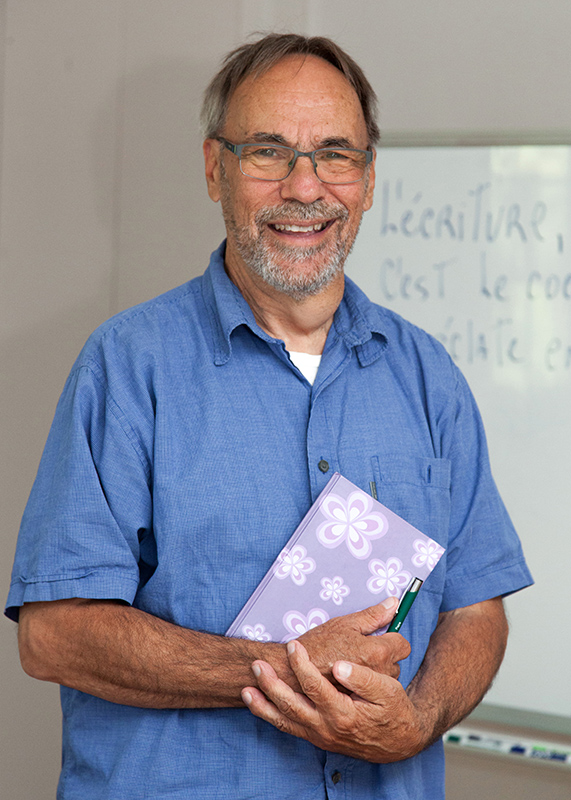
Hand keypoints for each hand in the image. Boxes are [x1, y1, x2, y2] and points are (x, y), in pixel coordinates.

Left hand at [242, 640, 426, 762]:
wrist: (398, 742)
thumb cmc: (394, 711)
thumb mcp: (387, 691)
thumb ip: (363, 678)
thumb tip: (341, 666)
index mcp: (343, 713)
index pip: (314, 686)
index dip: (301, 665)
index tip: (292, 645)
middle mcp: (326, 727)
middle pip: (291, 705)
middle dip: (271, 684)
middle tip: (257, 664)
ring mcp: (319, 734)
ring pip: (285, 720)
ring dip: (263, 704)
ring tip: (246, 688)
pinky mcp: (316, 736)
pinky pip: (288, 727)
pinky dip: (270, 716)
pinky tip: (257, 703)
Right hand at [298, 598, 409, 681]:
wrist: (295, 672)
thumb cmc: (318, 645)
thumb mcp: (345, 623)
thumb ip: (373, 615)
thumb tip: (393, 604)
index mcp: (377, 651)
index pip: (403, 645)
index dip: (392, 638)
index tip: (380, 636)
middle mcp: (378, 672)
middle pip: (395, 662)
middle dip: (384, 655)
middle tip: (361, 649)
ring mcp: (370, 689)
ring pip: (385, 677)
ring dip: (375, 670)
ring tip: (353, 663)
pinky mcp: (361, 700)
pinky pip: (372, 689)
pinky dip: (365, 683)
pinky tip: (350, 677)